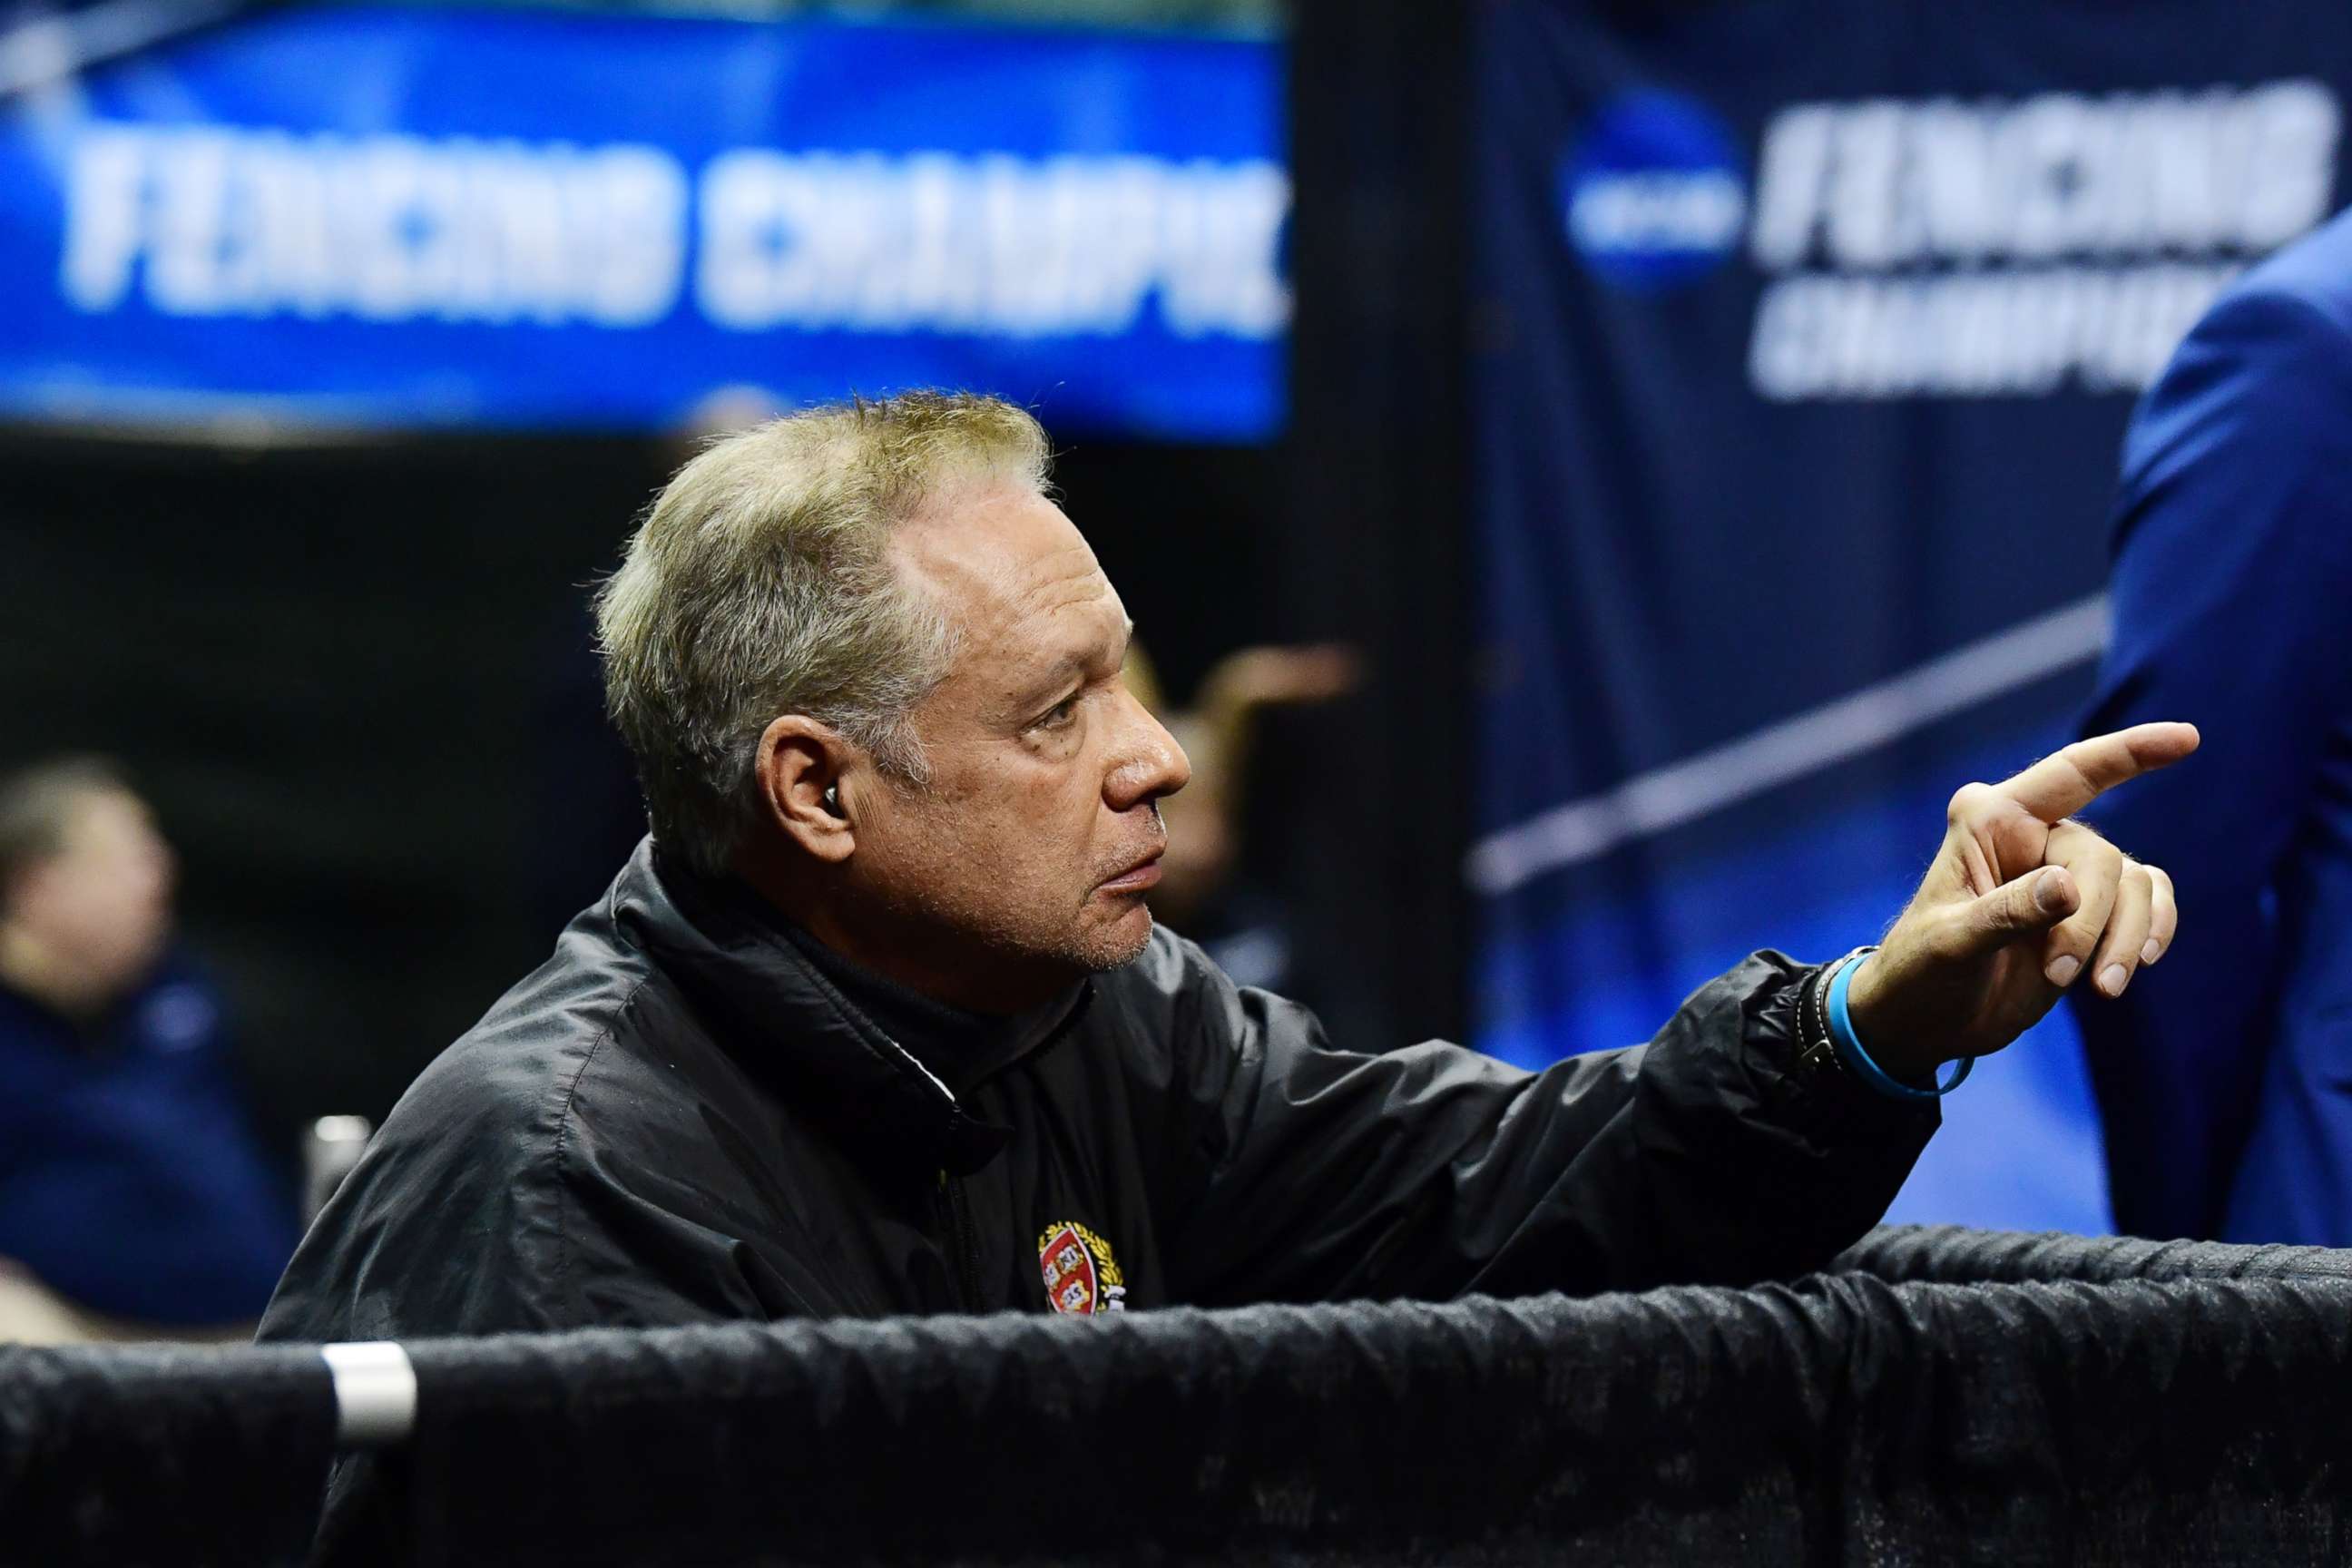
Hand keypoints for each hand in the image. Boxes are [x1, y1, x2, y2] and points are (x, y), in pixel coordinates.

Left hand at [1844, 723, 2199, 1079]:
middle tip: (2060, 973)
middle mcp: (2032, 832)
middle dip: (2091, 921)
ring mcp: (2065, 868)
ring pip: (2133, 883)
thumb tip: (2068, 889)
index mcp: (1989, 819)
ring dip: (2124, 938)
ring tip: (2101, 988)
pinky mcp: (2091, 908)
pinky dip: (2150, 932)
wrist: (1926, 1018)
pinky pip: (2148, 901)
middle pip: (2101, 858)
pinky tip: (2131, 967)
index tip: (2187, 738)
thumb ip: (2007, 914)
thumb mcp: (1952, 944)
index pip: (2071, 773)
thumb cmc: (1922, 970)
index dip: (2129, 752)